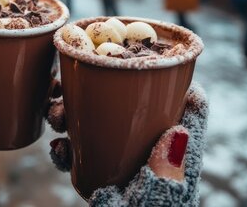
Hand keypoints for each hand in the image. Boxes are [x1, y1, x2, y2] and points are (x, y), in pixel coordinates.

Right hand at [47, 82, 208, 205]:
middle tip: (76, 85)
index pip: (190, 106)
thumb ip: (169, 170)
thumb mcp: (163, 199)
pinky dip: (64, 149)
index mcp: (176, 153)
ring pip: (99, 122)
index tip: (154, 54)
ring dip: (73, 113)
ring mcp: (123, 162)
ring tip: (56, 114)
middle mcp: (149, 150)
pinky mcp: (100, 179)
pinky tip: (57, 150)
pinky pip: (80, 154)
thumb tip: (178, 128)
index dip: (177, 77)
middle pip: (133, 104)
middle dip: (100, 88)